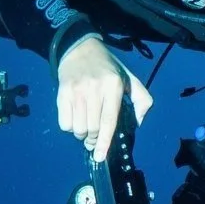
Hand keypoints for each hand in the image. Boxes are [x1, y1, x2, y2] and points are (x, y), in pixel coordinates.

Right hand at [56, 37, 152, 161]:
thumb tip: (138, 122)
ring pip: (77, 128)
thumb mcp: (129, 78)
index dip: (104, 142)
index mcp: (114, 86)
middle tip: (94, 140)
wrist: (80, 47)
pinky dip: (69, 127)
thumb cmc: (107, 67)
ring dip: (82, 135)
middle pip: (92, 128)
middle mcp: (95, 89)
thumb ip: (141, 99)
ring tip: (86, 129)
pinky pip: (64, 123)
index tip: (100, 156)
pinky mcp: (62, 93)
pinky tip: (75, 119)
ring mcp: (77, 91)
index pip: (109, 121)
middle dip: (93, 140)